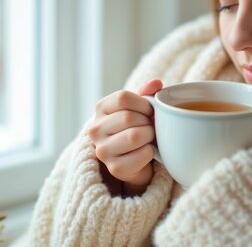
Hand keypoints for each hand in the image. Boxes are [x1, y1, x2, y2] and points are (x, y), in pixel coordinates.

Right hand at [87, 79, 162, 194]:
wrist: (134, 159)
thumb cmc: (137, 126)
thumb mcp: (140, 107)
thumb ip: (147, 93)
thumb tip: (156, 83)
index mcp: (101, 108)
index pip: (123, 97)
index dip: (143, 103)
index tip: (149, 111)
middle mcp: (95, 129)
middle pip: (128, 117)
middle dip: (147, 122)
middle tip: (149, 127)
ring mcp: (103, 150)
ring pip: (134, 136)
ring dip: (149, 136)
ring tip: (148, 138)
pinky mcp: (115, 168)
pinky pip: (142, 154)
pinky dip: (150, 152)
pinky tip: (146, 152)